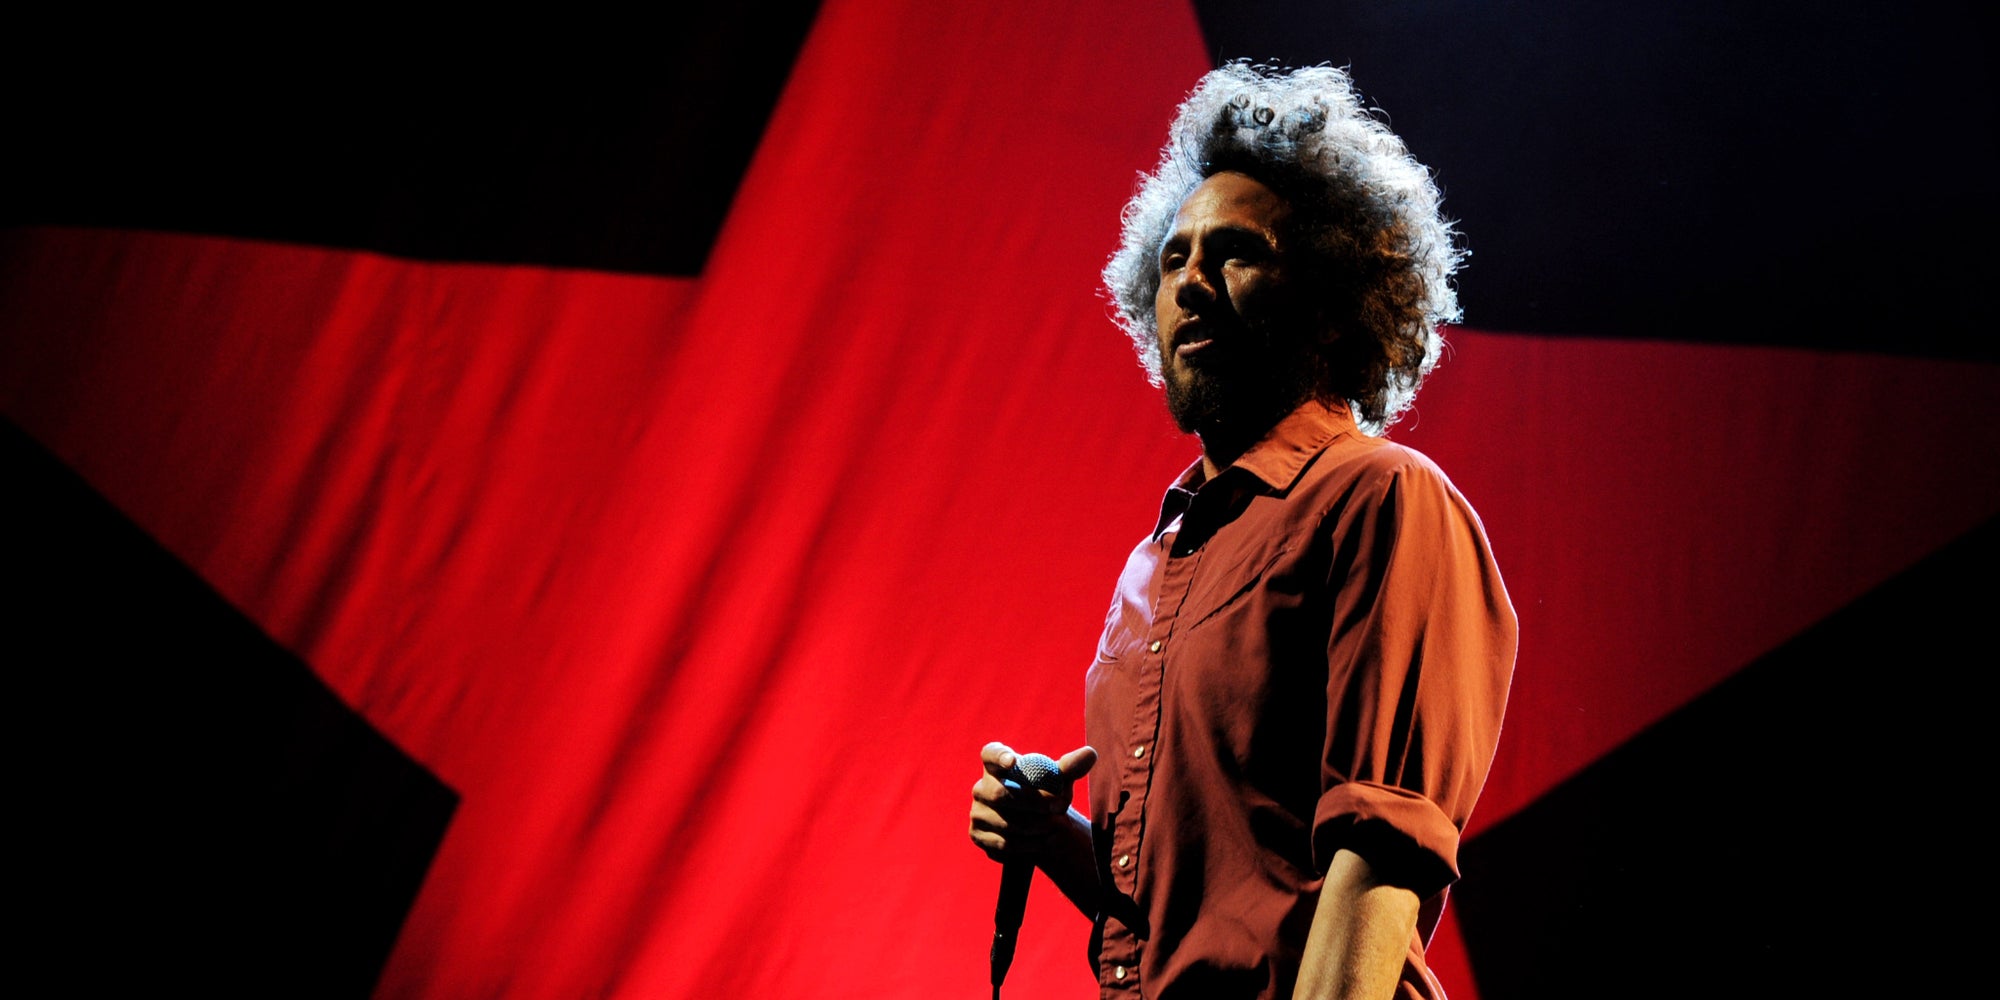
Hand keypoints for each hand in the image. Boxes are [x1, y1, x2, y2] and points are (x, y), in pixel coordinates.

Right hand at [968, 742, 1096, 861]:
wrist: (1039, 827)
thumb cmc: (1047, 794)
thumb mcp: (1059, 780)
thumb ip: (1071, 767)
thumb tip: (1090, 754)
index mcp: (997, 765)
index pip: (990, 754)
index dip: (998, 757)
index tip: (1013, 761)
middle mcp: (982, 787)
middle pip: (1001, 794)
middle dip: (1034, 801)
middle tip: (1060, 806)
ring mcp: (977, 813)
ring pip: (1006, 822)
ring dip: (1036, 826)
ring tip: (1055, 826)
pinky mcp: (978, 836)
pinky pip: (1004, 843)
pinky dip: (1029, 845)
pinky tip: (1044, 841)